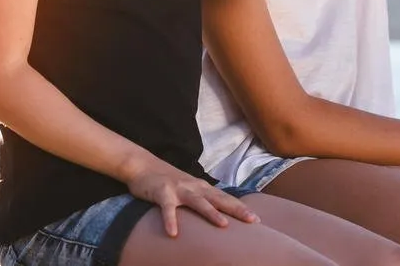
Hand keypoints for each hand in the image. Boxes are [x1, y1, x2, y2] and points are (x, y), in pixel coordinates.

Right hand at [124, 155, 258, 237]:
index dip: (241, 208)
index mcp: (202, 187)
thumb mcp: (189, 188)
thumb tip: (217, 213)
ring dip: (211, 213)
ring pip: (198, 202)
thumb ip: (202, 198)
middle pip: (219, 199)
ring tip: (224, 225)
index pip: (225, 198)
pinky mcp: (162, 193)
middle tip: (252, 220)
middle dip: (237, 209)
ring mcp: (179, 189)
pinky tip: (173, 234)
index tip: (256, 218)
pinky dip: (170, 221)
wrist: (143, 165)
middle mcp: (194, 187)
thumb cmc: (168, 181)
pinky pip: (167, 209)